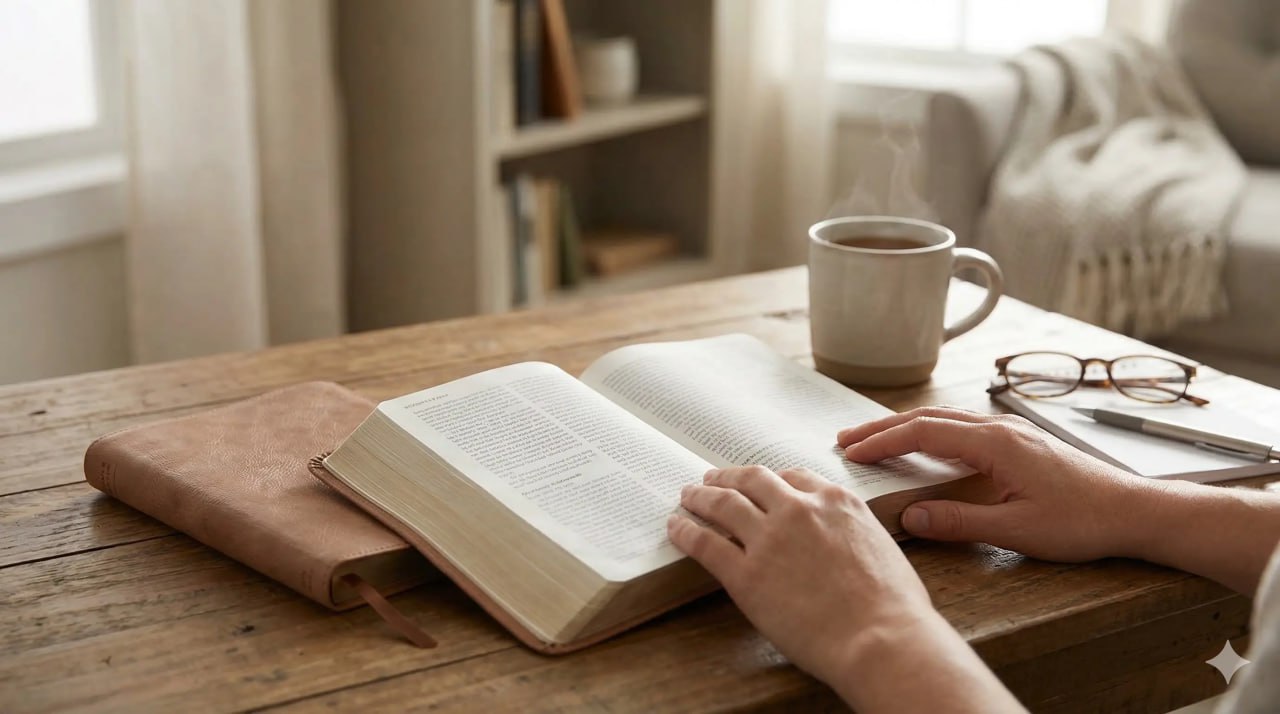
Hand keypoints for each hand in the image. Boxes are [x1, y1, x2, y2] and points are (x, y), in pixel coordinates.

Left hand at [666, 466, 933, 683]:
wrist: (880, 638)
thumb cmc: (894, 607)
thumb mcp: (881, 547)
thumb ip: (853, 533)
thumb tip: (843, 543)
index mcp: (836, 501)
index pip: (794, 478)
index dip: (772, 480)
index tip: (759, 484)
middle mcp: (798, 510)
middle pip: (753, 480)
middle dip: (730, 477)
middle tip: (713, 478)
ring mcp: (769, 539)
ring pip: (723, 504)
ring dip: (701, 496)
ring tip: (688, 495)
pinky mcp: (745, 574)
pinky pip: (705, 543)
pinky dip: (686, 530)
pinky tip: (675, 527)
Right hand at [838, 406, 1160, 561]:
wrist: (1135, 511)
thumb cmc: (1083, 521)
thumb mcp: (1017, 529)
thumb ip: (959, 522)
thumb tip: (910, 517)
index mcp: (995, 443)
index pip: (923, 432)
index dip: (883, 441)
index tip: (850, 453)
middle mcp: (999, 429)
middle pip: (928, 418)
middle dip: (883, 428)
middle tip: (845, 441)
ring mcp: (1010, 434)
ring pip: (944, 420)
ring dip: (905, 428)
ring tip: (873, 441)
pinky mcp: (1018, 445)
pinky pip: (961, 430)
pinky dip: (930, 433)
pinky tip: (922, 448)